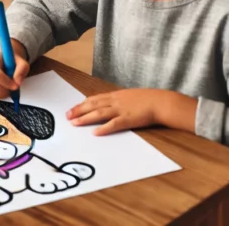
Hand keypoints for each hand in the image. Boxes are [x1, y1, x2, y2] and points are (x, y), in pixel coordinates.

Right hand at [0, 39, 28, 98]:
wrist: (1, 60)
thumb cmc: (11, 61)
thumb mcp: (21, 62)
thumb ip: (22, 69)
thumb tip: (17, 83)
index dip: (6, 82)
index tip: (16, 86)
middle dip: (4, 89)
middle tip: (12, 87)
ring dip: (2, 93)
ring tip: (7, 87)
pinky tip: (2, 88)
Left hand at [66, 88, 196, 135]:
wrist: (162, 102)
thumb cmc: (149, 100)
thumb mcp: (131, 96)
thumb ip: (120, 100)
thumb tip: (110, 104)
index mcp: (116, 95)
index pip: (95, 98)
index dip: (82, 103)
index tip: (72, 108)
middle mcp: (116, 101)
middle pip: (93, 104)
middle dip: (78, 110)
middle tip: (67, 116)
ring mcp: (121, 110)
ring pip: (99, 113)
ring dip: (85, 118)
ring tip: (74, 123)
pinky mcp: (128, 119)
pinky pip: (114, 124)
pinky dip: (103, 128)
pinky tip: (95, 132)